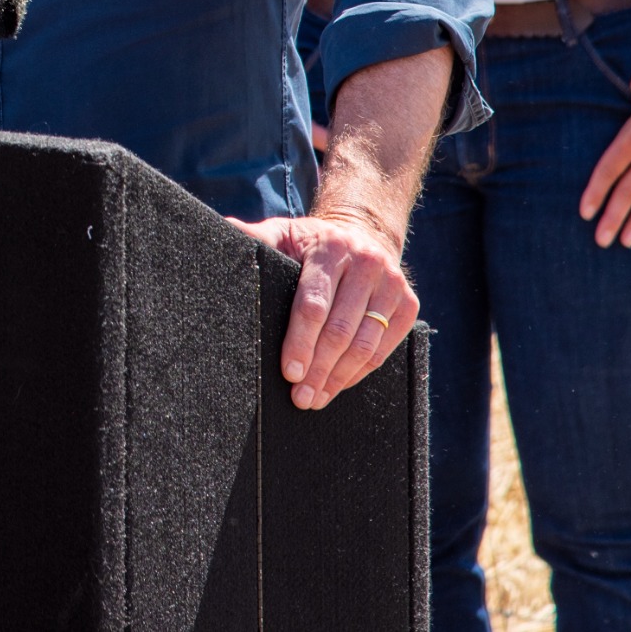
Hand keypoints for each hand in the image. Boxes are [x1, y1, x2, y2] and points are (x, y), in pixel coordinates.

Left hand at [233, 208, 417, 410]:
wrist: (363, 233)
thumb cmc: (312, 242)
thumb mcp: (283, 233)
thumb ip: (255, 237)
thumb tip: (222, 232)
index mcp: (330, 247)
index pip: (313, 304)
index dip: (300, 342)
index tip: (289, 372)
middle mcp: (366, 263)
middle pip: (340, 329)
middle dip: (318, 368)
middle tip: (300, 397)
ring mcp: (392, 284)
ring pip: (365, 343)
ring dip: (339, 378)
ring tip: (316, 399)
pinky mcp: (408, 304)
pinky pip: (384, 348)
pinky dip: (361, 372)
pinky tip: (339, 385)